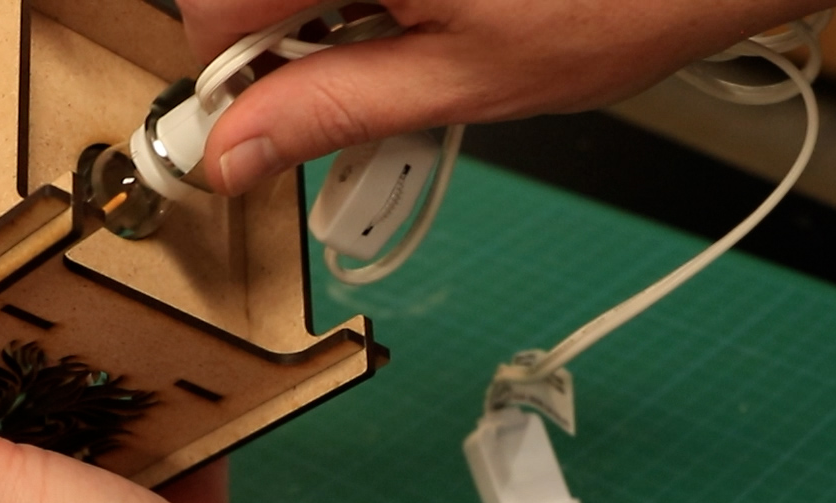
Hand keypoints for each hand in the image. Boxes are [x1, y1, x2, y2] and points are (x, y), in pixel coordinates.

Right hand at [183, 0, 829, 192]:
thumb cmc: (623, 0)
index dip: (232, 78)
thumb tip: (234, 154)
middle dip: (288, 36)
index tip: (259, 124)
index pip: (212, 8)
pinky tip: (443, 1)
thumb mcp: (465, 81)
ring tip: (427, 29)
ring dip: (336, 9)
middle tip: (364, 77)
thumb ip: (332, 111)